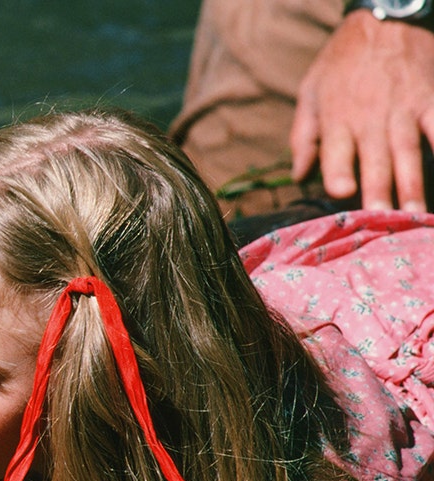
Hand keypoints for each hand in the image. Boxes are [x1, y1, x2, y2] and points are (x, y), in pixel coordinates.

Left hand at [291, 11, 433, 210]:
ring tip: (416, 215)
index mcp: (337, 118)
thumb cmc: (341, 60)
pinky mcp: (430, 100)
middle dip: (380, 192)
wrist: (384, 20)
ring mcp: (404, 110)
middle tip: (384, 221)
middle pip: (375, 161)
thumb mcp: (310, 91)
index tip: (342, 193)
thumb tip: (299, 175)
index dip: (338, 172)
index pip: (336, 152)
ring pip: (409, 153)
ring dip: (413, 185)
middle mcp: (370, 118)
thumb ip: (304, 135)